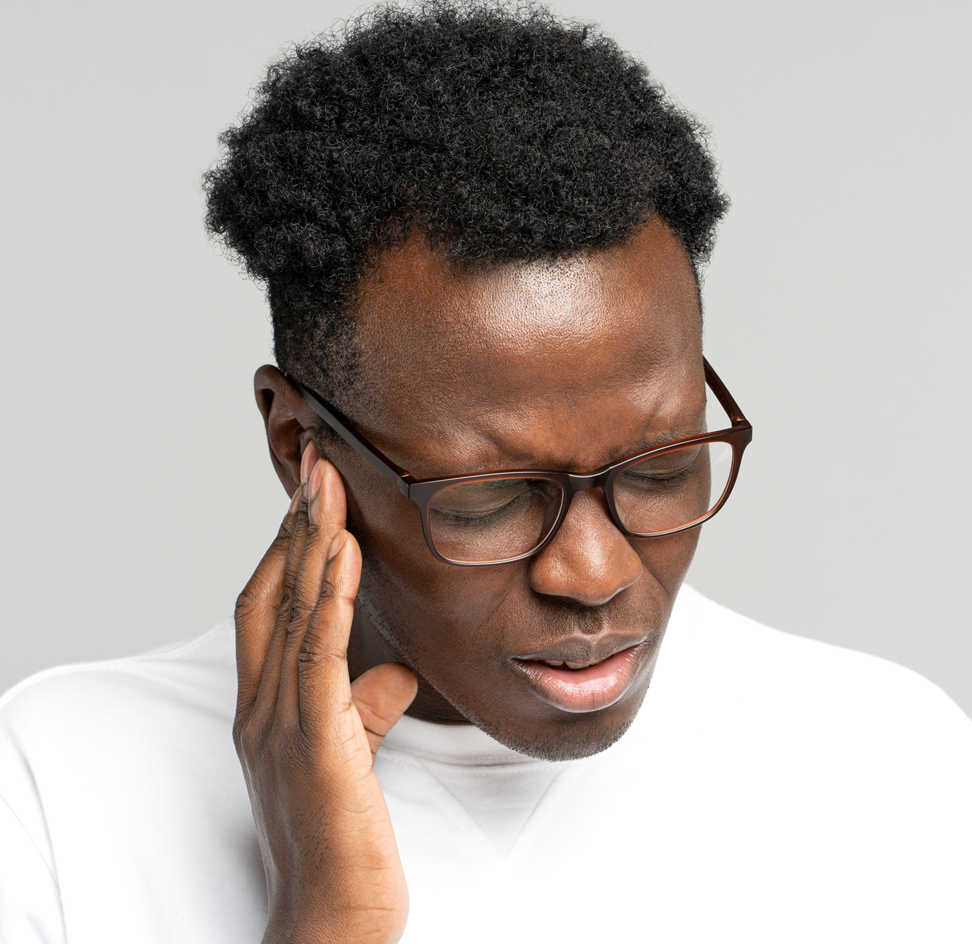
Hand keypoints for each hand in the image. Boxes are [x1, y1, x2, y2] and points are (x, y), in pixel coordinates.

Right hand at [233, 442, 417, 943]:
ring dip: (310, 542)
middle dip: (296, 524)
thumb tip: (392, 672)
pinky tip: (342, 555)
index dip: (287, 546)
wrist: (333, 917)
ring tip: (326, 482)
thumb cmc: (339, 833)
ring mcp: (282, 724)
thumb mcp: (350, 755)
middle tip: (317, 462)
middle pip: (273, 592)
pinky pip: (320, 658)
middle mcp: (262, 705)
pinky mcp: (314, 745)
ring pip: (292, 613)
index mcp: (268, 704)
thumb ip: (363, 707)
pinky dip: (329, 600)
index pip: (267, 605)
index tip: (313, 496)